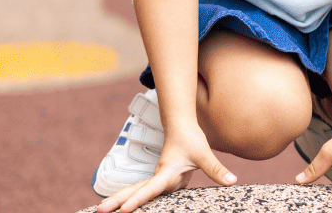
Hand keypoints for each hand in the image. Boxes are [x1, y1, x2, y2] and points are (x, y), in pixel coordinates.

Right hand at [97, 119, 235, 212]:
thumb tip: (232, 181)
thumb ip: (216, 169)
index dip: (138, 199)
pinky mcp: (157, 181)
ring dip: (117, 199)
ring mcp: (155, 179)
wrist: (182, 127)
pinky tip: (119, 207)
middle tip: (99, 211)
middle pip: (133, 190)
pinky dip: (128, 198)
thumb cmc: (191, 140)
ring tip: (100, 210)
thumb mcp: (205, 155)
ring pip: (133, 190)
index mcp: (166, 171)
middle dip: (117, 200)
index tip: (124, 209)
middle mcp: (157, 176)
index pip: (150, 188)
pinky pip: (140, 191)